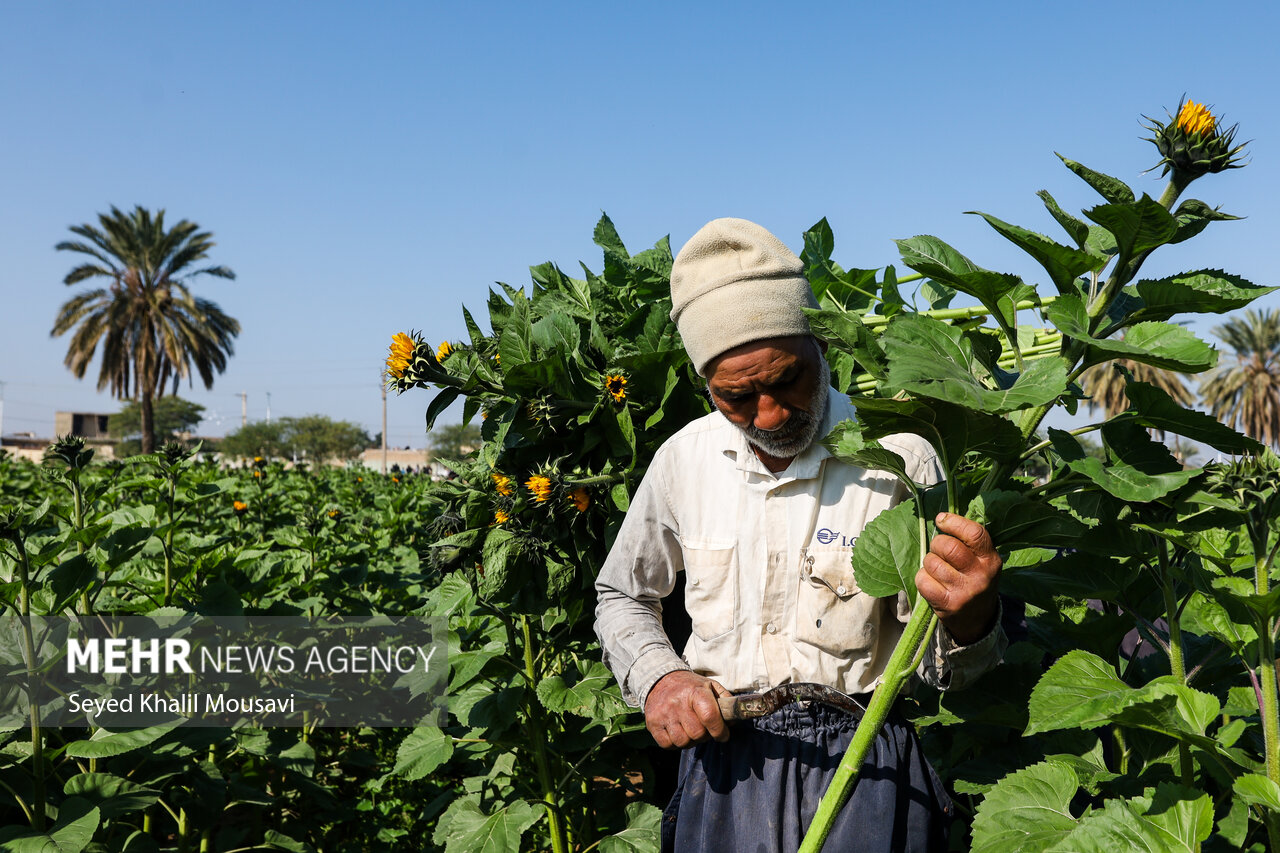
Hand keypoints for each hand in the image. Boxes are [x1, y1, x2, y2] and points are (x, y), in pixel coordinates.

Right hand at [644, 670, 731, 748]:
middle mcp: (677, 702)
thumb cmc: (690, 687)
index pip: (709, 716)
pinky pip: (667, 745)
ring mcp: (663, 714)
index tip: (723, 735)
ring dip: (690, 741)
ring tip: (690, 730)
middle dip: (705, 736)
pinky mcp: (652, 723)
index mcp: (695, 691)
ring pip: (683, 742)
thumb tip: (733, 720)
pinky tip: (677, 732)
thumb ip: (725, 700)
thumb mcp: (710, 686)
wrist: (660, 679)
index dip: (719, 730)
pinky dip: (675, 743)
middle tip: (704, 729)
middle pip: (697, 734)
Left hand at [916, 511, 1000, 645]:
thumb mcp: (983, 562)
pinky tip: (931, 583)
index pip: (974, 533)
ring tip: (937, 570)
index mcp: (991, 560)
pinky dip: (922, 578)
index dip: (953, 522)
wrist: (978, 622)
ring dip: (929, 562)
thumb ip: (969, 542)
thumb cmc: (975, 582)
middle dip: (937, 544)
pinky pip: (923, 580)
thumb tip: (942, 517)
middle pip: (948, 546)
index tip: (941, 519)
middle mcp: (980, 576)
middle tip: (938, 550)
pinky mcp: (947, 605)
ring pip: (932, 562)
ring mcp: (964, 592)